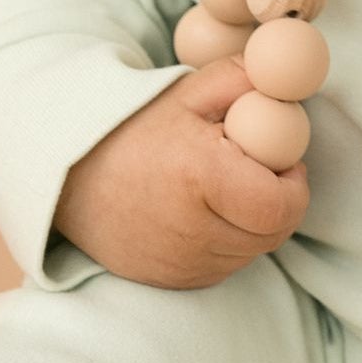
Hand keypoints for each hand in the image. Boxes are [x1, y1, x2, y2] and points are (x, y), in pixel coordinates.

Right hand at [52, 55, 309, 289]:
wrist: (68, 177)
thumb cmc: (131, 130)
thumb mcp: (186, 93)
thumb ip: (243, 80)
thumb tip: (288, 83)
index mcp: (201, 178)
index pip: (281, 206)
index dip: (294, 184)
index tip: (282, 160)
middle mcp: (192, 231)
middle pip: (272, 232)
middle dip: (277, 201)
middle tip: (256, 171)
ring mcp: (182, 263)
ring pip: (251, 252)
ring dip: (251, 223)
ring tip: (222, 188)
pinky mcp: (173, 281)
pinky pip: (224, 266)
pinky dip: (226, 242)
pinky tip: (201, 212)